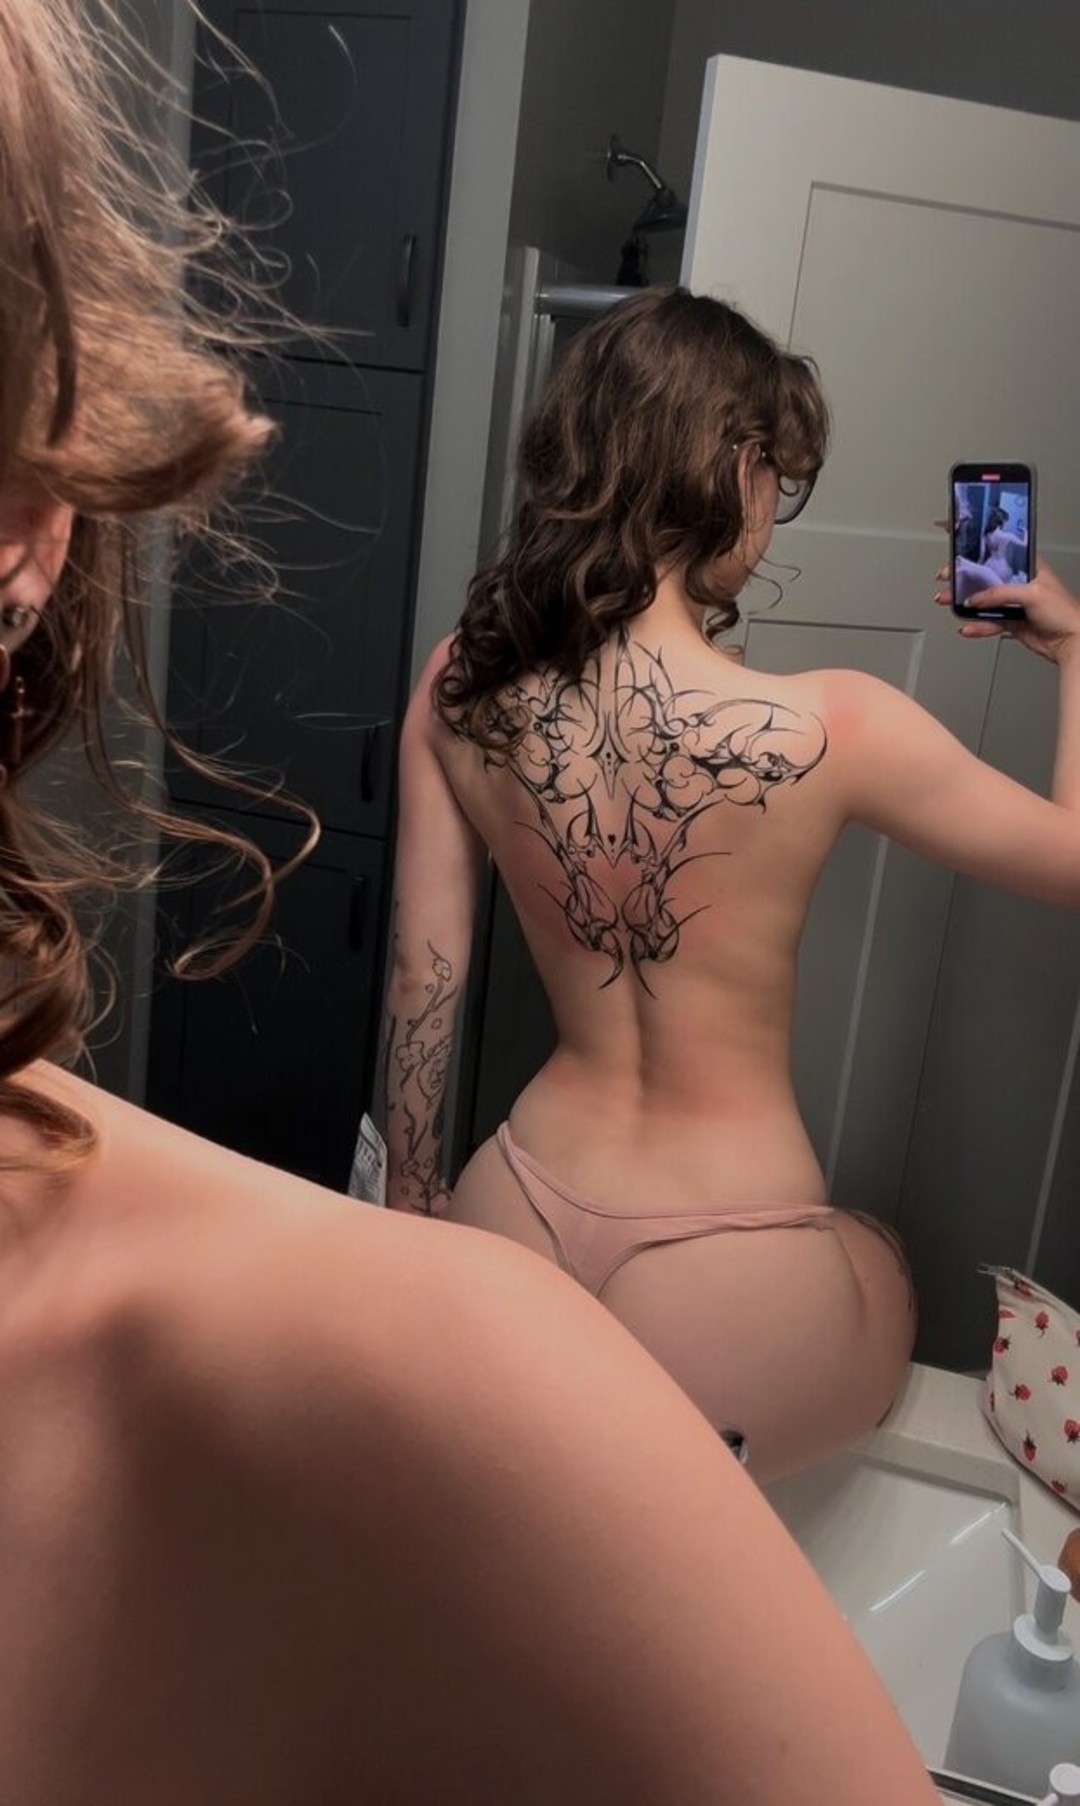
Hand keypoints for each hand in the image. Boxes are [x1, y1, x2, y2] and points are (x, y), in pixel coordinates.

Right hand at [935, 557, 1079, 664]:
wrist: (1071, 642)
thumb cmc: (1064, 612)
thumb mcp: (1032, 594)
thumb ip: (1001, 594)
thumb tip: (976, 598)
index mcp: (1027, 568)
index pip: (998, 555)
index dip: (979, 552)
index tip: (959, 551)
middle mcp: (1019, 584)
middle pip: (985, 579)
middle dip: (964, 580)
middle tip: (947, 581)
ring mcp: (1014, 604)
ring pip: (984, 602)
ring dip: (965, 604)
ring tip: (949, 603)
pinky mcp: (1011, 622)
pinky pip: (988, 623)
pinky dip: (977, 626)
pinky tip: (968, 627)